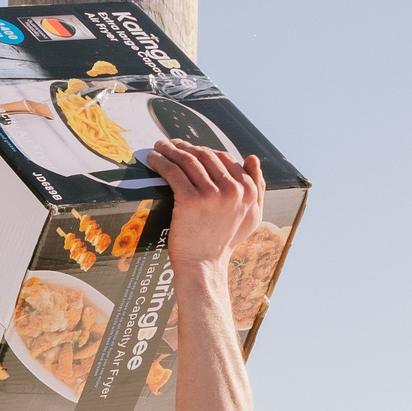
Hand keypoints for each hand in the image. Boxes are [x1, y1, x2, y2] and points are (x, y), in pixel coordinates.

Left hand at [146, 140, 265, 278]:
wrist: (204, 265)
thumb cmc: (224, 241)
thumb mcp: (252, 216)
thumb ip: (257, 187)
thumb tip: (252, 158)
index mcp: (248, 190)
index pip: (225, 158)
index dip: (205, 150)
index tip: (190, 149)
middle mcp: (233, 190)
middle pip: (205, 156)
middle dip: (185, 147)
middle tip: (170, 145)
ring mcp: (212, 194)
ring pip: (188, 160)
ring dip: (170, 149)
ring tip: (159, 147)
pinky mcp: (190, 200)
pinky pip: (174, 172)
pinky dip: (162, 162)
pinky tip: (153, 158)